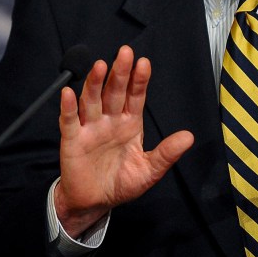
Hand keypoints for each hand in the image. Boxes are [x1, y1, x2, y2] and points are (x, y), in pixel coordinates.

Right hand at [54, 45, 193, 237]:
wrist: (94, 203)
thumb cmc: (121, 183)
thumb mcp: (149, 171)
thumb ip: (166, 153)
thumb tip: (189, 137)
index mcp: (129, 124)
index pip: (135, 96)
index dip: (139, 80)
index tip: (144, 63)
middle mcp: (109, 120)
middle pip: (114, 92)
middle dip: (120, 73)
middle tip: (125, 52)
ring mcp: (90, 128)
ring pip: (92, 100)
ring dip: (95, 83)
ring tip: (100, 65)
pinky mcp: (72, 140)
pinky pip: (69, 121)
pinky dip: (68, 107)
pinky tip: (69, 93)